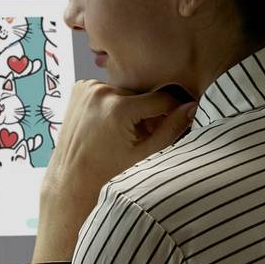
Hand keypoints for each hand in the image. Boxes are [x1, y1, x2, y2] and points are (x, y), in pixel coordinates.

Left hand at [36, 84, 196, 259]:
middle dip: (148, 113)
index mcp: (119, 108)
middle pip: (144, 95)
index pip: (163, 99)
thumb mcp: (145, 154)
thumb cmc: (108, 172)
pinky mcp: (80, 87)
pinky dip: (114, 103)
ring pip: (127, 92)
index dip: (174, 110)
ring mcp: (88, 87)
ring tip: (124, 133)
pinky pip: (110, 90)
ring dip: (131, 107)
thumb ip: (171, 129)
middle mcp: (102, 91)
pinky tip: (109, 124)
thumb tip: (192, 107)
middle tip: (143, 136)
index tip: (178, 119)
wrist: (71, 176)